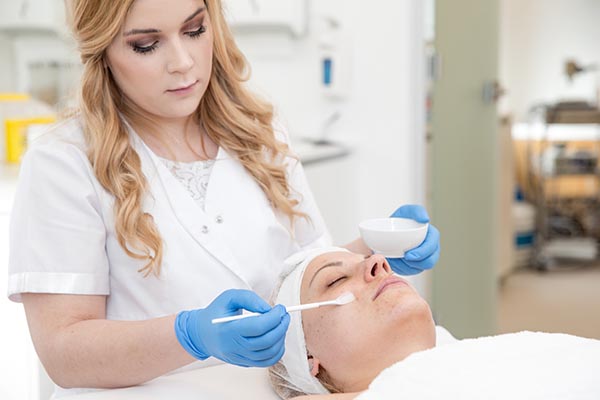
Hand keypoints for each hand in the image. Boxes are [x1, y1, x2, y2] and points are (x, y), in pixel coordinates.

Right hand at [174, 289, 289, 367]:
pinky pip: (266, 362)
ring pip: (269, 353)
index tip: (280, 308)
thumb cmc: (217, 312)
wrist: (202, 334)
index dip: (274, 317)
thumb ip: (249, 298)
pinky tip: (277, 338)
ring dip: (281, 338)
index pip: (258, 326)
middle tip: (284, 315)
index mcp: (229, 330)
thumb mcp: (229, 297)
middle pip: (266, 341)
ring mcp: (240, 357)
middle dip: (281, 326)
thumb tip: (268, 309)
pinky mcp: (244, 363)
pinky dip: (277, 351)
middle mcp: (234, 347)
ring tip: (280, 324)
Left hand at [386, 205, 439, 274]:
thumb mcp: (406, 211)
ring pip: (419, 269)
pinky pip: (410, 272)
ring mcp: (423, 259)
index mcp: (431, 236)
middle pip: (429, 262)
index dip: (423, 253)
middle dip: (417, 263)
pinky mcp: (414, 267)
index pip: (432, 247)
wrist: (387, 231)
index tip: (409, 255)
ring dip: (407, 266)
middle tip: (402, 259)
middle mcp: (430, 249)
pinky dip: (402, 269)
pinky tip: (395, 262)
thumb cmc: (399, 220)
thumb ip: (416, 211)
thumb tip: (425, 219)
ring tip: (397, 258)